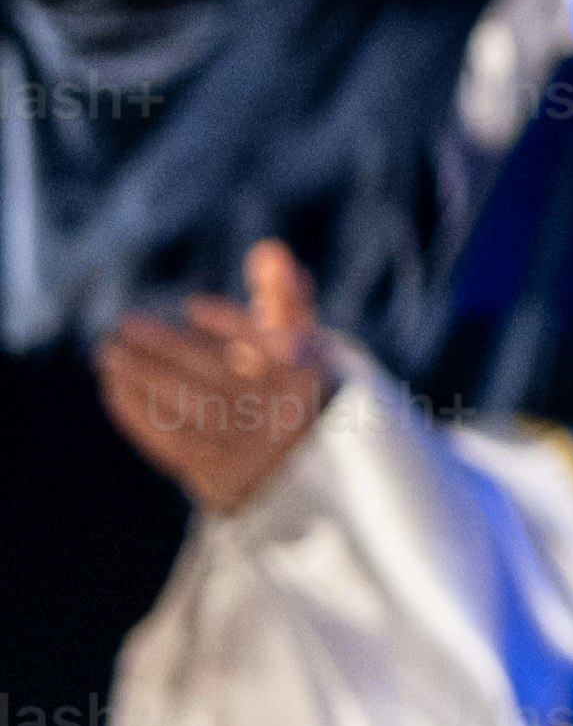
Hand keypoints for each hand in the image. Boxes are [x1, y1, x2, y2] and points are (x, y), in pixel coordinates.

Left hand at [102, 238, 335, 514]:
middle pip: (218, 376)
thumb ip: (286, 297)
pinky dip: (138, 413)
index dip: (231, 324)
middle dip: (168, 348)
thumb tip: (268, 251)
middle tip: (126, 324)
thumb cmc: (288, 381)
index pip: (271, 348)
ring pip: (188, 408)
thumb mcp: (299, 340)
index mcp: (309, 379)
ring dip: (142, 379)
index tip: (193, 305)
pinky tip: (114, 387)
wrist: (293, 462)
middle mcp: (280, 417)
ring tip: (110, 352)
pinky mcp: (214, 474)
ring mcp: (244, 450)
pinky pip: (169, 441)